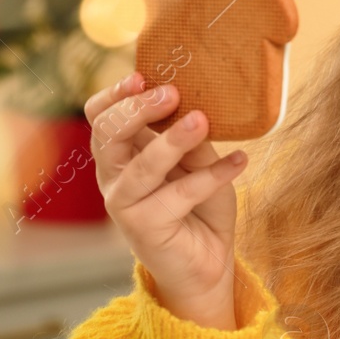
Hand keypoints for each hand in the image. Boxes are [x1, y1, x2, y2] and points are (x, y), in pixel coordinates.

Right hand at [84, 71, 248, 328]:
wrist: (208, 262)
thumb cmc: (200, 206)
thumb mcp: (199, 163)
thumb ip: (191, 139)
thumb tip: (195, 106)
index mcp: (121, 155)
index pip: (100, 118)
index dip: (114, 95)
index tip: (141, 76)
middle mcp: (113, 178)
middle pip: (108, 134)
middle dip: (138, 109)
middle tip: (173, 94)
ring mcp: (125, 205)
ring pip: (142, 167)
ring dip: (172, 141)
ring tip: (201, 121)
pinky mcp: (145, 229)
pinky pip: (179, 195)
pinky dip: (213, 175)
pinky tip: (239, 161)